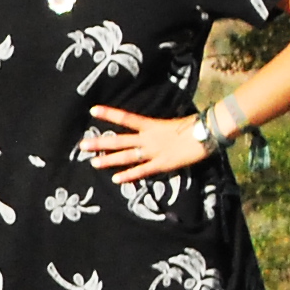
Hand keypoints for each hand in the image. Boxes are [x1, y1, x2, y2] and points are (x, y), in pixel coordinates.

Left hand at [87, 106, 215, 183]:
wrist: (208, 132)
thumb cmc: (193, 125)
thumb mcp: (172, 122)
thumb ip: (158, 127)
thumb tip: (151, 128)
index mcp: (151, 125)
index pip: (125, 117)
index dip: (109, 113)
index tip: (92, 110)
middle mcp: (148, 138)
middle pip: (119, 140)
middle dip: (100, 143)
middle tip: (81, 145)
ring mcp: (154, 151)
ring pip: (127, 156)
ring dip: (109, 160)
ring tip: (93, 162)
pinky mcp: (162, 164)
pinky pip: (142, 171)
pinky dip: (129, 175)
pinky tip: (115, 179)